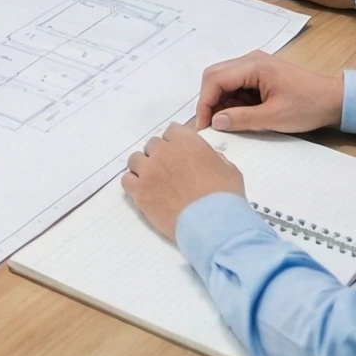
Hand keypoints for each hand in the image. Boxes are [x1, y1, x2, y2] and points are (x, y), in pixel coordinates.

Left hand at [123, 127, 245, 238]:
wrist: (212, 224)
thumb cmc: (225, 197)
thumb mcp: (228, 169)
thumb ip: (212, 157)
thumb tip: (204, 157)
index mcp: (186, 142)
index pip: (171, 131)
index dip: (175, 143)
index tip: (179, 155)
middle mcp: (164, 152)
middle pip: (152, 145)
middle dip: (160, 156)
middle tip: (169, 172)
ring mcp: (148, 171)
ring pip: (135, 159)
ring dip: (144, 167)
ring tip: (154, 182)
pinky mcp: (139, 191)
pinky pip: (126, 180)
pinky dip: (134, 184)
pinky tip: (144, 193)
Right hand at [192, 50, 342, 134]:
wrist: (335, 99)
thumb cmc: (307, 107)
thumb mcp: (274, 117)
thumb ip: (241, 119)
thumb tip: (216, 122)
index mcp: (253, 66)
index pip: (215, 80)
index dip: (205, 104)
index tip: (205, 127)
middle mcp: (251, 59)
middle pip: (215, 76)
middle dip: (209, 101)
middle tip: (212, 125)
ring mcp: (255, 65)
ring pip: (224, 80)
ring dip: (221, 101)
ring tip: (228, 122)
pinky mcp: (260, 73)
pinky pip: (236, 83)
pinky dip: (232, 99)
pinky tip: (240, 115)